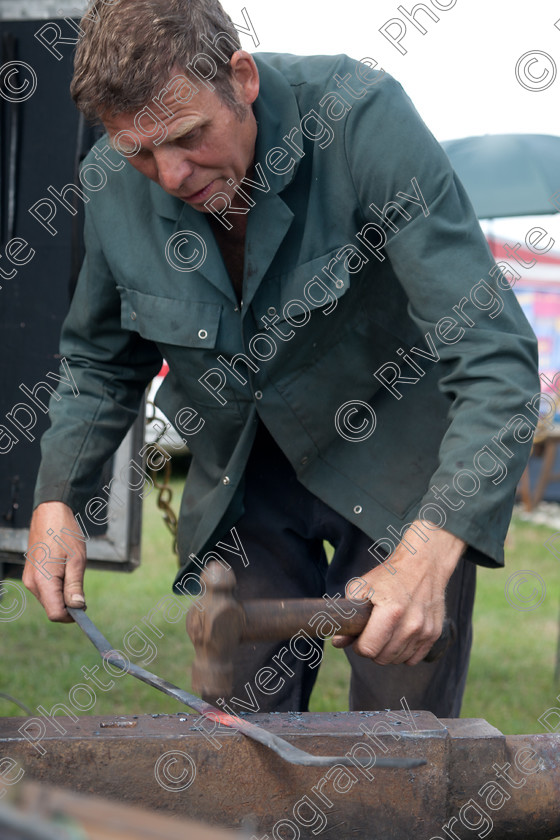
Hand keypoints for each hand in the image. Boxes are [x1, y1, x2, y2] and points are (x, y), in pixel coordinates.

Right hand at [23, 501, 86, 621]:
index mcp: (43, 581)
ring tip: (71, 572)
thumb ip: (75, 586)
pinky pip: (46, 590)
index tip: (85, 606)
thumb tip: (77, 607)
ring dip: (63, 594)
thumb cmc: (65, 533)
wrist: (49, 513)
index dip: (71, 615)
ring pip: (49, 600)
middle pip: (52, 608)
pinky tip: (64, 570)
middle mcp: (32, 583)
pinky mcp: (31, 574)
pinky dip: (57, 587)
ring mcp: (30, 579)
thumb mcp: (77, 560)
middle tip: (81, 586)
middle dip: (68, 604)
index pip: (55, 614)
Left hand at [332, 522, 465, 664]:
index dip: (358, 646)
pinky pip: (413, 659)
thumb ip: (348, 616)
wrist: (423, 565)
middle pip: (383, 658)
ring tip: (386, 631)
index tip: (359, 636)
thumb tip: (338, 642)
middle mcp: (411, 624)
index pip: (368, 649)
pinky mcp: (434, 634)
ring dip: (388, 651)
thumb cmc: (389, 575)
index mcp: (391, 611)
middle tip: (371, 633)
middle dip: (372, 649)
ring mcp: (425, 631)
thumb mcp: (361, 587)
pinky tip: (399, 636)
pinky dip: (404, 653)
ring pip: (398, 660)